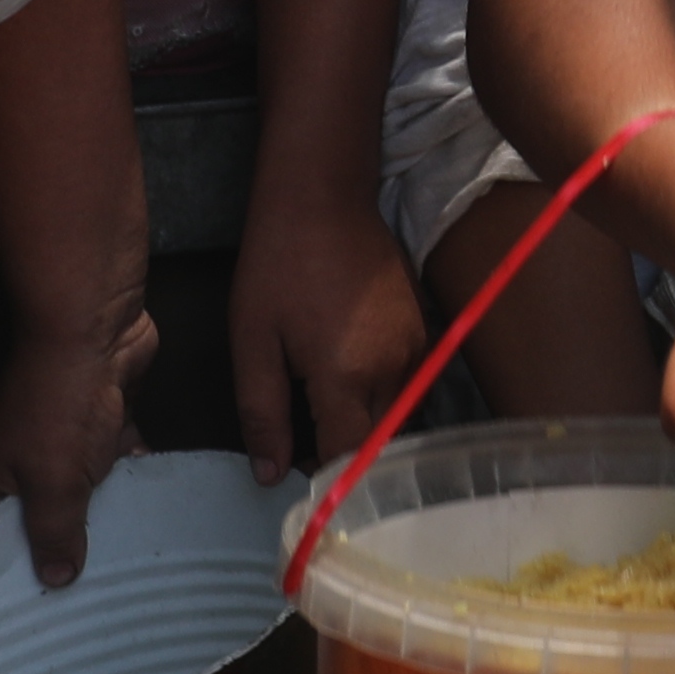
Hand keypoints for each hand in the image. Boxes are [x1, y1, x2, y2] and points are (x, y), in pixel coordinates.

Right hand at [0, 293, 150, 585]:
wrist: (97, 329)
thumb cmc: (62, 403)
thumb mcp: (54, 482)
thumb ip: (54, 533)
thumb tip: (54, 579)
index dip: (21, 570)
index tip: (46, 611)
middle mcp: (24, 462)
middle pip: (44, 518)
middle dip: (70, 548)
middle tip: (97, 597)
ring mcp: (65, 441)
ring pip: (85, 493)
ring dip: (108, 515)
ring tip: (131, 565)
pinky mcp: (104, 422)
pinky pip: (117, 464)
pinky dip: (134, 481)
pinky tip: (157, 511)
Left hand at [233, 170, 433, 480]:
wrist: (323, 197)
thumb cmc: (278, 267)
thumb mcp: (252, 342)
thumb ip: (263, 414)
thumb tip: (271, 476)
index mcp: (347, 378)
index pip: (350, 457)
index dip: (325, 476)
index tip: (298, 476)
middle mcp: (394, 368)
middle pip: (379, 440)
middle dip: (344, 452)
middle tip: (300, 442)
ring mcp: (415, 346)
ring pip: (398, 413)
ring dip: (365, 423)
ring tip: (321, 409)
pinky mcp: (421, 326)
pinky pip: (408, 382)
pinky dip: (382, 394)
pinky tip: (347, 375)